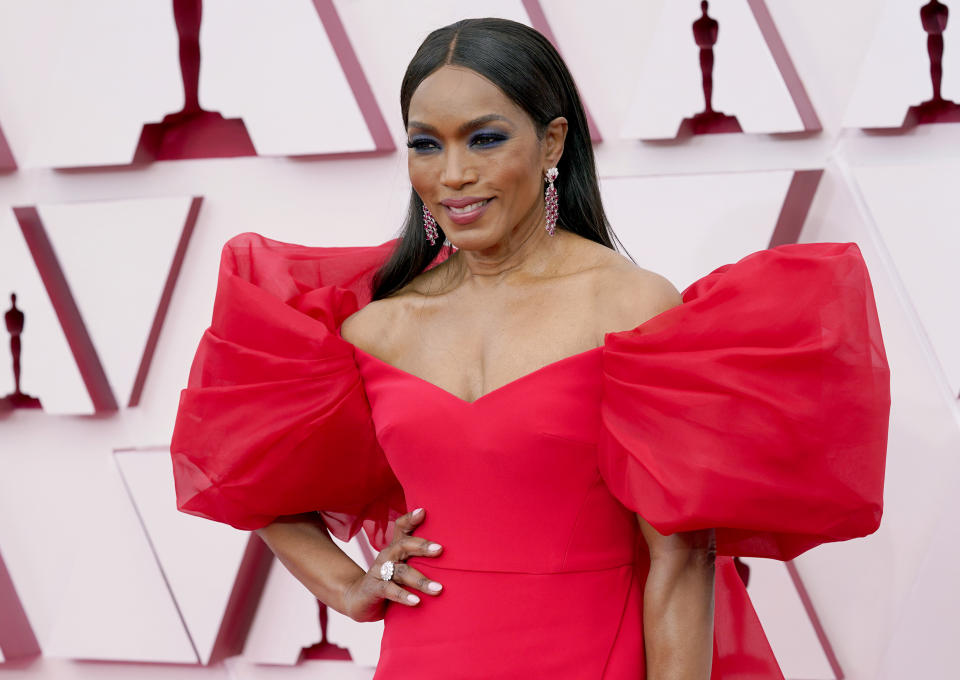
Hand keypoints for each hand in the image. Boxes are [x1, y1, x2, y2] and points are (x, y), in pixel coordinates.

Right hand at [341, 507, 443, 621]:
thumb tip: (456, 553)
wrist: (360, 599)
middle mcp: (387, 555)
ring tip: (438, 588)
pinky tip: (416, 601)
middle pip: (403, 545)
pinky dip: (403, 595)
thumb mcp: (404, 565)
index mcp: (396, 547)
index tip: (423, 512)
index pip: (401, 527)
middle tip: (440, 549)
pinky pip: (389, 590)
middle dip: (422, 546)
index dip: (410, 519)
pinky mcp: (374, 589)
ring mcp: (380, 571)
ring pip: (401, 571)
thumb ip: (421, 557)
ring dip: (421, 580)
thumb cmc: (391, 580)